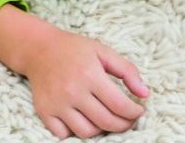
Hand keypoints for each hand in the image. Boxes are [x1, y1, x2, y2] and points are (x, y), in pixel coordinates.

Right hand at [22, 27, 148, 137]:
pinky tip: (83, 120)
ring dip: (101, 130)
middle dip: (123, 125)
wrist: (39, 49)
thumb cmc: (74, 50)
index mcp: (90, 75)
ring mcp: (57, 103)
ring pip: (86, 132)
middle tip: (128, 120)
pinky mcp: (44, 111)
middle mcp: (72, 91)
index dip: (134, 113)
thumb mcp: (103, 52)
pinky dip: (75, 132)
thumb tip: (145, 94)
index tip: (138, 111)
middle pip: (106, 122)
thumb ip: (127, 71)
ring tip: (106, 118)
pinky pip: (63, 134)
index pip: (120, 105)